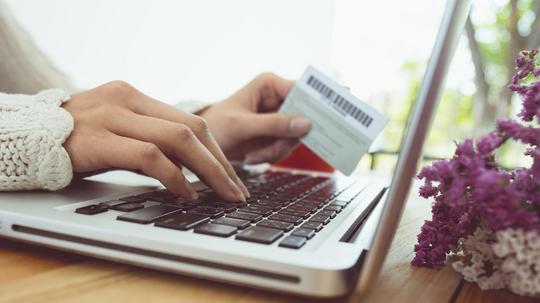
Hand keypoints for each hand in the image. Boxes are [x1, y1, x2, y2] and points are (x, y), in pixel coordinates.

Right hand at [62, 81, 248, 201]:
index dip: (217, 150)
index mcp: (134, 96)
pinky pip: (148, 156)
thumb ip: (149, 141)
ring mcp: (110, 117)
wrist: (23, 139)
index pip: (190, 120)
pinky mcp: (96, 140)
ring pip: (177, 139)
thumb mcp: (116, 132)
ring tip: (222, 194)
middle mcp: (126, 100)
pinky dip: (174, 176)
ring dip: (208, 170)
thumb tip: (189, 168)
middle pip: (192, 128)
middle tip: (237, 189)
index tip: (232, 175)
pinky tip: (186, 193)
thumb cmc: (74, 140)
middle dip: (221, 162)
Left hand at [199, 73, 310, 163]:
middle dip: (287, 138)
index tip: (316, 124)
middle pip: (303, 117)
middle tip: (273, 148)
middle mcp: (278, 98)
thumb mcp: (242, 125)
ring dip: (276, 150)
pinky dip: (271, 155)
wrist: (203, 147)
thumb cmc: (215, 126)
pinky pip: (287, 147)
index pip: (303, 91)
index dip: (314, 106)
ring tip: (253, 154)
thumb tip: (306, 124)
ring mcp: (280, 117)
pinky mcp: (278, 134)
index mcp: (270, 84)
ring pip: (296, 136)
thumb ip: (273, 124)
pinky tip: (252, 156)